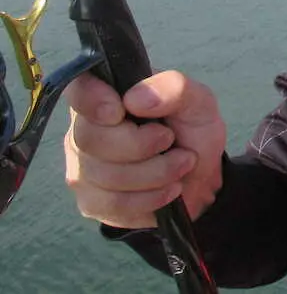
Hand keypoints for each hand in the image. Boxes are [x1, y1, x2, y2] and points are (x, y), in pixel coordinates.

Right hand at [64, 70, 225, 228]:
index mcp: (108, 94)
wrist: (201, 176)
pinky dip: (150, 198)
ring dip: (155, 173)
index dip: (91, 100)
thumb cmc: (193, 130)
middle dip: (140, 145)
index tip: (118, 112)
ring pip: (104, 176)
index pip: (78, 88)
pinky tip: (169, 189)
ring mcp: (82, 167)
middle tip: (171, 140)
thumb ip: (173, 88)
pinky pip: (113, 204)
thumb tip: (134, 98)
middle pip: (89, 139)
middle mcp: (84, 129)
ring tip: (181, 163)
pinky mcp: (91, 201)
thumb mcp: (198, 101)